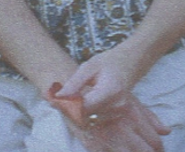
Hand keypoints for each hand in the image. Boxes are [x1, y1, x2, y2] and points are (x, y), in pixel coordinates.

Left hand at [54, 52, 169, 151]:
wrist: (129, 64)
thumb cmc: (108, 63)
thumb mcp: (89, 66)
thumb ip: (74, 83)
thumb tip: (57, 98)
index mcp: (110, 91)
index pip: (83, 108)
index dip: (67, 106)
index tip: (55, 100)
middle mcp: (117, 106)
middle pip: (85, 117)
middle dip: (69, 110)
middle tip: (58, 99)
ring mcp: (118, 114)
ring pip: (88, 121)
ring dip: (76, 113)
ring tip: (71, 100)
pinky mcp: (117, 117)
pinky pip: (95, 121)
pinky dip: (85, 115)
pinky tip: (82, 104)